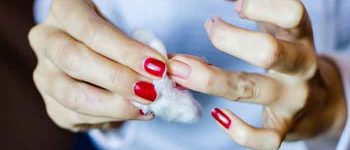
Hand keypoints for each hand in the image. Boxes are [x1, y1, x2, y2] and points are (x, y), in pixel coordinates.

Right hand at [28, 0, 166, 130]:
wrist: (95, 62)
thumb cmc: (114, 43)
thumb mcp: (128, 37)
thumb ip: (148, 52)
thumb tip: (176, 70)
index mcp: (65, 11)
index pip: (90, 29)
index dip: (124, 50)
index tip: (157, 66)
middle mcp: (45, 40)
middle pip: (75, 59)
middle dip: (118, 78)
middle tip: (151, 90)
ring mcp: (43, 74)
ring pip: (72, 94)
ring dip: (114, 104)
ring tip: (145, 106)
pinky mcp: (51, 104)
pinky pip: (77, 115)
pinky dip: (110, 117)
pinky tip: (132, 112)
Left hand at [168, 0, 345, 148]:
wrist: (321, 103)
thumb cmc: (289, 59)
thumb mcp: (280, 31)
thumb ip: (258, 13)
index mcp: (299, 36)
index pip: (291, 13)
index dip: (261, 6)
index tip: (235, 8)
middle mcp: (300, 66)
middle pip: (268, 51)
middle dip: (228, 39)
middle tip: (207, 28)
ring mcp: (293, 99)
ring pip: (252, 89)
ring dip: (211, 79)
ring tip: (181, 70)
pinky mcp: (285, 127)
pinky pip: (265, 139)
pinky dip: (239, 131)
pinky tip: (218, 115)